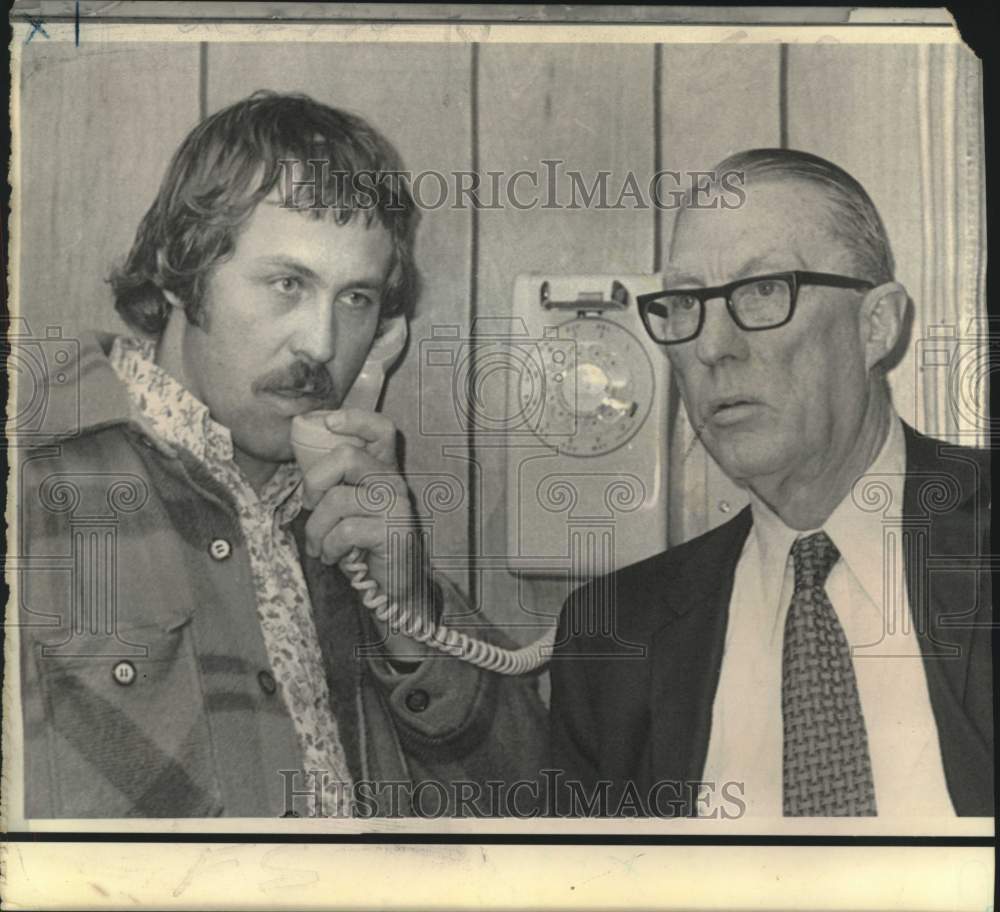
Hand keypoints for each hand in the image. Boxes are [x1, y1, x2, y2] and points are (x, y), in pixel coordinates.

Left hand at [300, 409, 431, 659]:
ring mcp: (396, 506)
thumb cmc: (362, 545)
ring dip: (316, 529)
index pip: (380, 429)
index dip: (355, 418)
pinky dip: (328, 548)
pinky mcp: (393, 532)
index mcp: (383, 470)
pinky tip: (333, 558)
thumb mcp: (347, 508)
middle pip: (346, 457)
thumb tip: (303, 467)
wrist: (392, 589)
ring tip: (319, 546)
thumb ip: (335, 483)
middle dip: (315, 482)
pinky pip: (344, 531)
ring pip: (337, 499)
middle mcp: (393, 482)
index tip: (328, 423)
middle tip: (310, 505)